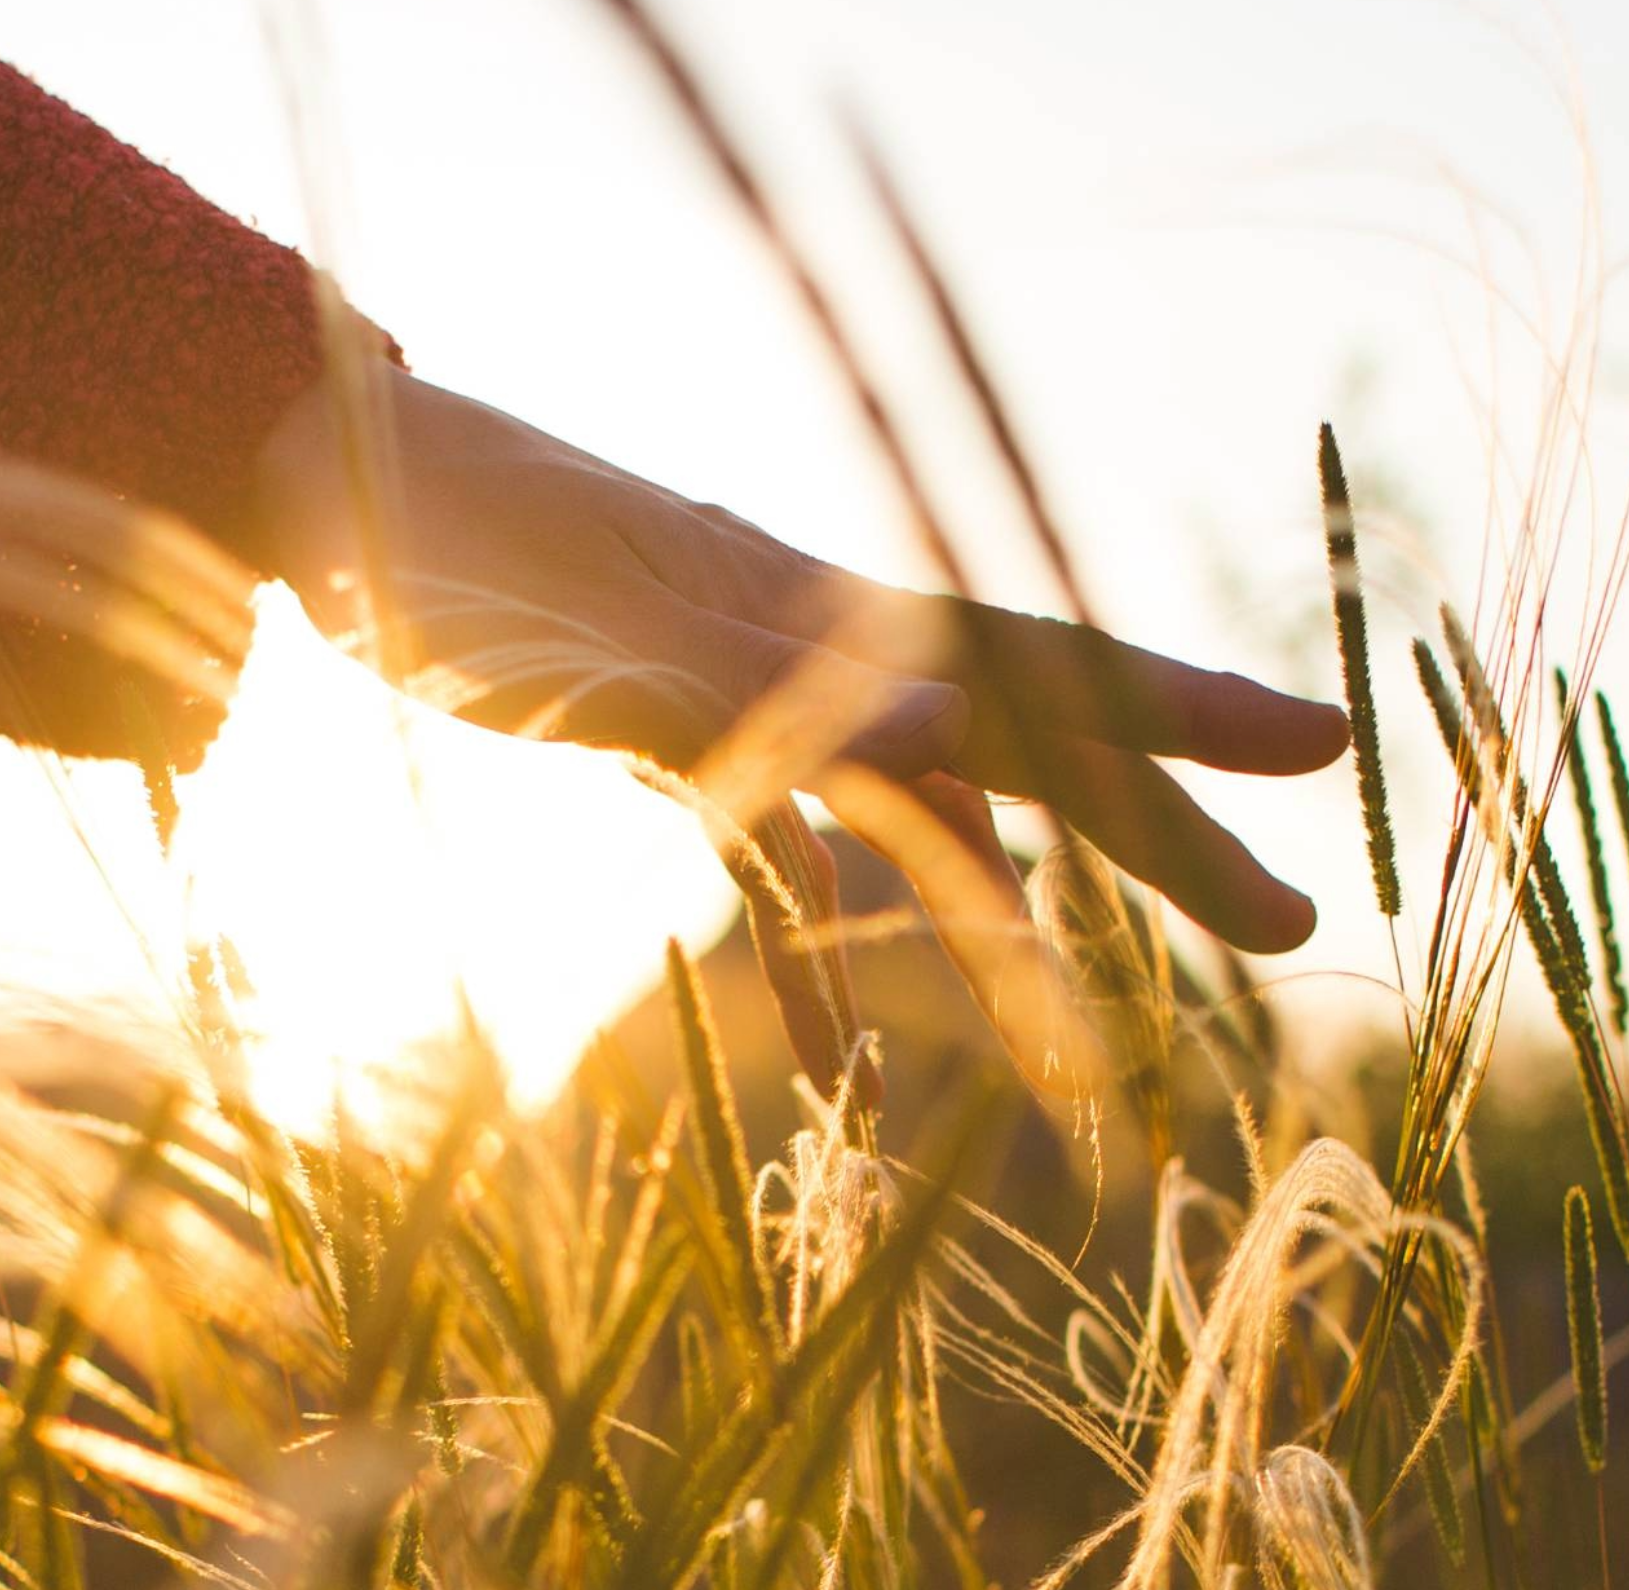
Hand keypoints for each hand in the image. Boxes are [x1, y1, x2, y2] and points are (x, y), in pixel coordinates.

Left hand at [240, 368, 1348, 1092]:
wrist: (314, 489)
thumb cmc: (434, 543)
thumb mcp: (577, 644)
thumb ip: (745, 706)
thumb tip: (939, 737)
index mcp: (805, 601)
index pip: (1031, 650)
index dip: (1175, 707)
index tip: (1314, 749)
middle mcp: (798, 648)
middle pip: (1013, 741)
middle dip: (1148, 835)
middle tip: (1287, 922)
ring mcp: (736, 699)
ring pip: (906, 817)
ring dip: (997, 918)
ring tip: (1082, 1037)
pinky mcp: (653, 743)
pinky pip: (764, 860)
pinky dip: (808, 958)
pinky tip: (836, 1061)